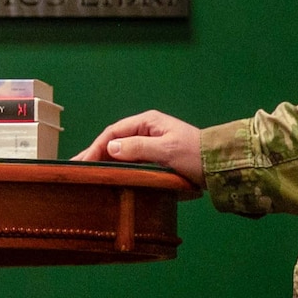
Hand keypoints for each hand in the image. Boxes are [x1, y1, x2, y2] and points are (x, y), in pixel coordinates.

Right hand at [72, 110, 205, 185]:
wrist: (221, 166)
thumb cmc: (196, 155)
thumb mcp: (166, 151)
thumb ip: (138, 148)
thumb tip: (110, 147)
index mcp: (148, 122)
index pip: (114, 132)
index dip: (96, 146)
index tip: (82, 162)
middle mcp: (147, 129)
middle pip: (115, 139)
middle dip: (95, 152)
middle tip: (75, 167)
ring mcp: (152, 142)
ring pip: (121, 150)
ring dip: (104, 159)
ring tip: (86, 172)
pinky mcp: (156, 156)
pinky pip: (131, 159)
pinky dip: (117, 166)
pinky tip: (108, 174)